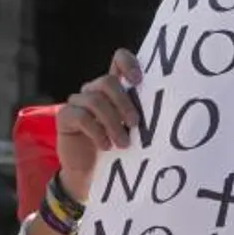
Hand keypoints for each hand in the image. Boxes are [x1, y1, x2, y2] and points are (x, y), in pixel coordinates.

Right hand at [54, 48, 141, 198]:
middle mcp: (95, 90)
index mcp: (115, 88)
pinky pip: (81, 116)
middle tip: (135, 124)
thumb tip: (168, 108)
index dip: (128, 63)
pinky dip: (97, 132)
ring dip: (112, 123)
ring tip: (123, 144)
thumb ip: (142, 114)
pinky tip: (105, 146)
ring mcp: (78, 102)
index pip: (118, 60)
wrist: (92, 174)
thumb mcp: (134, 130)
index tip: (139, 81)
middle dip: (124, 103)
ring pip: (95, 99)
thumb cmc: (119, 150)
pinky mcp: (65, 116)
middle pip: (108, 81)